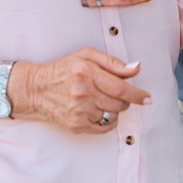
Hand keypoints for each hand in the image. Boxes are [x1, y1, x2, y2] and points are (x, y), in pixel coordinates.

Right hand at [14, 48, 151, 134]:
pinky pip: (103, 127)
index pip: (120, 87)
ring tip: (102, 99)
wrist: (35, 89)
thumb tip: (135, 69)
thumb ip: (113, 63)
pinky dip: (107, 120)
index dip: (138, 94)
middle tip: (119, 93)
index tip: (148, 98)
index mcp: (86, 73)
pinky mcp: (75, 125)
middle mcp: (82, 93)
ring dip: (115, 109)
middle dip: (126, 100)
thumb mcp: (86, 56)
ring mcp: (78, 111)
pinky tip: (99, 110)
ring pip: (113, 115)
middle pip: (119, 103)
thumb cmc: (63, 70)